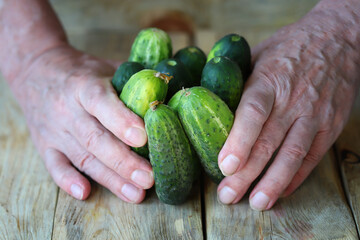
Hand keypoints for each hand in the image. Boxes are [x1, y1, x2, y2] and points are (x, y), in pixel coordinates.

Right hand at [10, 45, 153, 202]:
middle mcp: (66, 109)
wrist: (35, 70)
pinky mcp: (44, 146)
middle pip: (95, 139)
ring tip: (136, 194)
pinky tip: (85, 193)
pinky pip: (54, 166)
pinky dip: (68, 181)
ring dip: (110, 178)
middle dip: (124, 161)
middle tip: (150, 178)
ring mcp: (54, 130)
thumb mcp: (105, 67)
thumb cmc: (81, 71)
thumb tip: (172, 92)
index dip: (121, 121)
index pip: (100, 103)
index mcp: (83, 85)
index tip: (144, 138)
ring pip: (82, 158)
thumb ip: (133, 80)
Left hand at [216, 7, 359, 209]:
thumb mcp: (258, 54)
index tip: (224, 166)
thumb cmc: (290, 47)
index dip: (239, 141)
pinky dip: (297, 176)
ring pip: (294, 154)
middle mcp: (293, 100)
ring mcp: (315, 114)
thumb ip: (236, 79)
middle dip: (247, 173)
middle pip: (269, 141)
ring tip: (257, 202)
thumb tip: (204, 101)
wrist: (338, 39)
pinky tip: (280, 191)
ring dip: (274, 182)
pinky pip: (313, 156)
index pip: (253, 113)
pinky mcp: (330, 125)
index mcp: (270, 80)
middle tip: (228, 196)